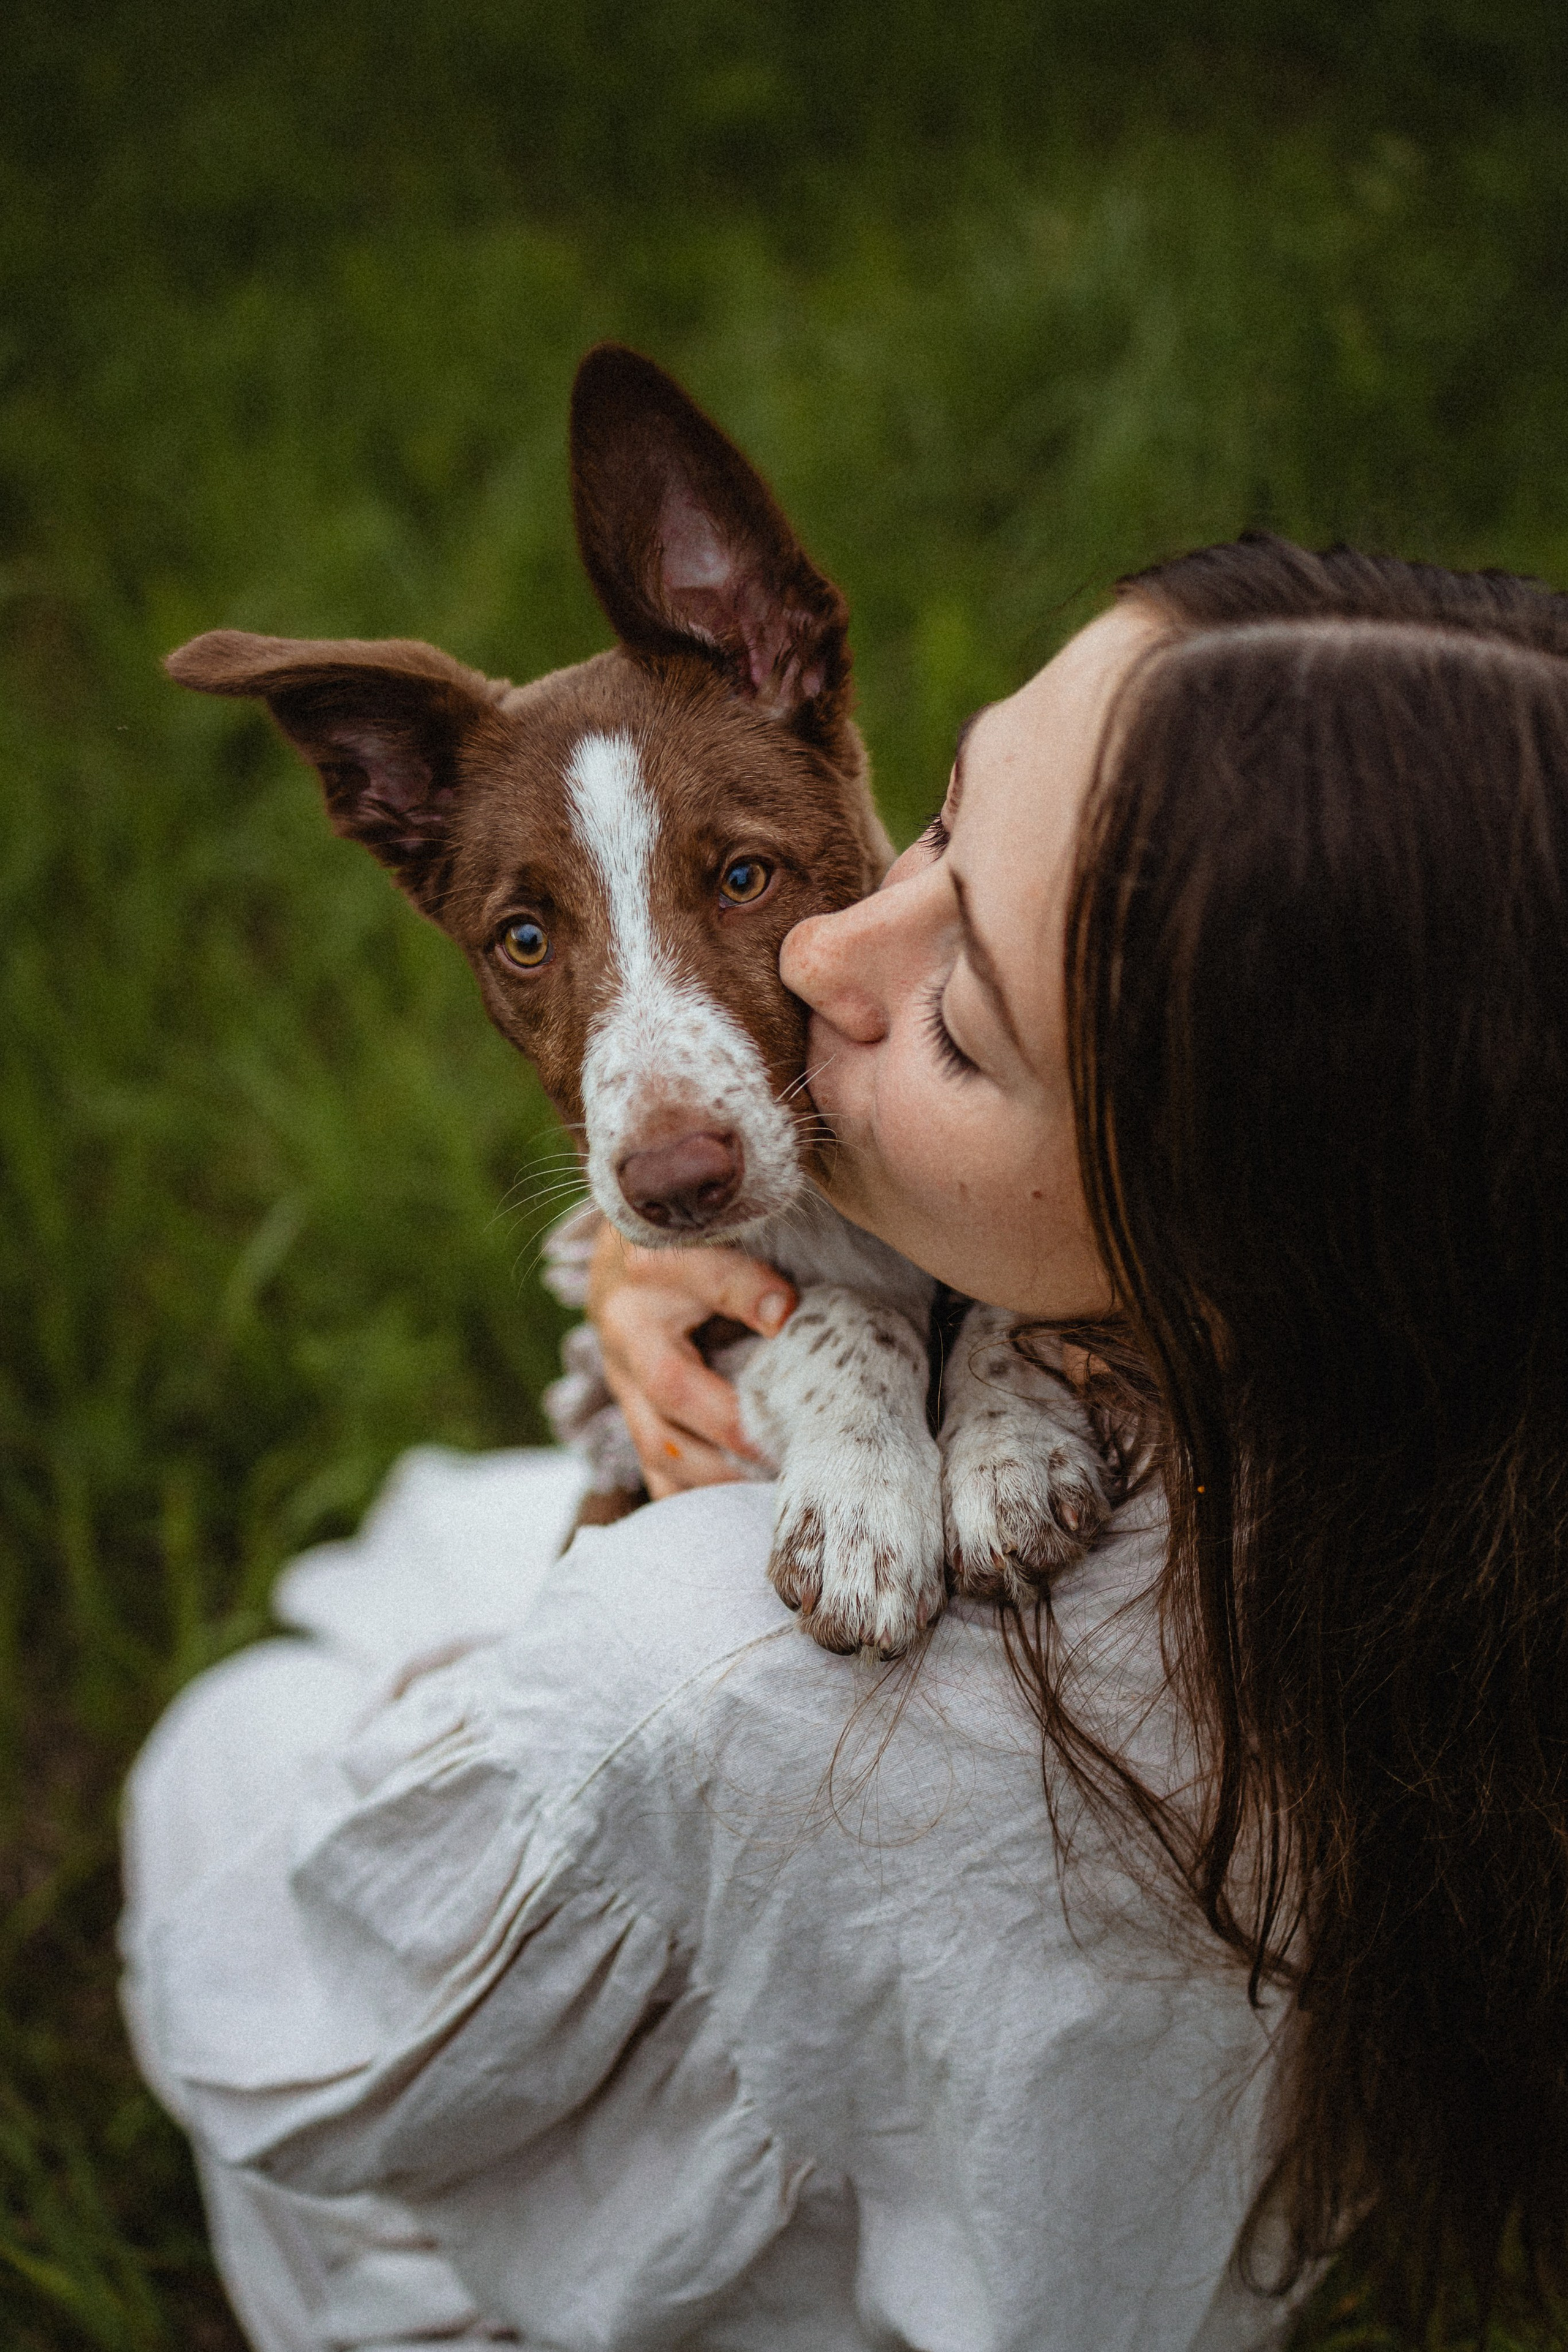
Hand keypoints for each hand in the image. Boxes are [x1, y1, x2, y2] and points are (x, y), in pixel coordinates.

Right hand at [587, 1222, 795, 1497]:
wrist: (621, 1257)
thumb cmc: (687, 1241)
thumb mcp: (715, 1235)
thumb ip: (750, 1269)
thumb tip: (785, 1315)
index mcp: (654, 1267)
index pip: (710, 1278)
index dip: (749, 1296)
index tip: (788, 1314)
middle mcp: (626, 1328)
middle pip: (674, 1389)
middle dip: (734, 1428)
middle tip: (790, 1452)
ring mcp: (620, 1380)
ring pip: (658, 1444)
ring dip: (717, 1475)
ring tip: (770, 1491)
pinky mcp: (629, 1413)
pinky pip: (652, 1468)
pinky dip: (692, 1498)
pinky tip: (732, 1515)